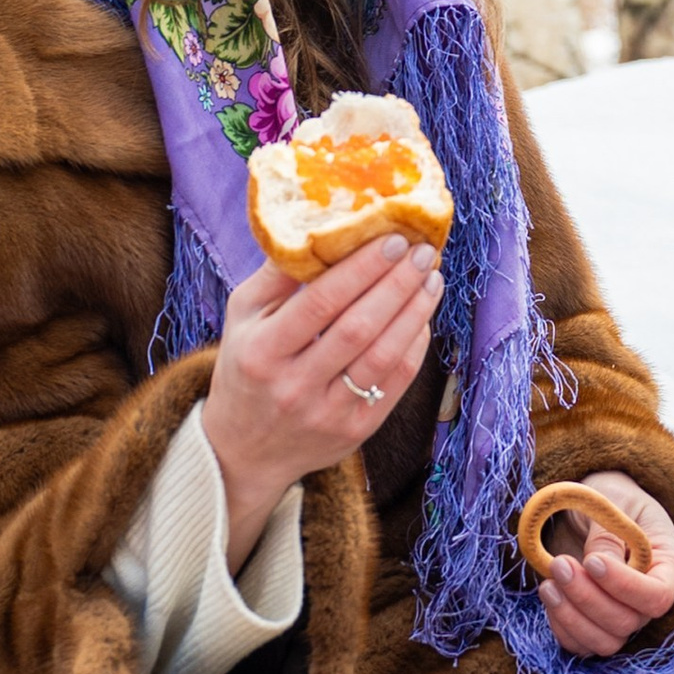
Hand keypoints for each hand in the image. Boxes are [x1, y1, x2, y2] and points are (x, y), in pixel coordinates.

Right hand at [203, 233, 441, 568]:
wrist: (243, 449)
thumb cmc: (246, 366)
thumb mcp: (242, 317)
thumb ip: (277, 274)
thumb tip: (320, 224)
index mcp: (262, 353)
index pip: (321, 304)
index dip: (361, 269)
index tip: (392, 240)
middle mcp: (294, 387)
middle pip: (358, 329)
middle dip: (397, 284)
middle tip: (423, 252)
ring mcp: (327, 413)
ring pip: (384, 357)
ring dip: (415, 313)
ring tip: (431, 279)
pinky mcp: (355, 431)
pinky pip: (395, 384)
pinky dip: (415, 346)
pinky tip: (423, 316)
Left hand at [536, 469, 673, 659]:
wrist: (592, 506)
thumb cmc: (611, 497)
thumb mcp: (614, 502)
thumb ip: (608, 535)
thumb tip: (597, 566)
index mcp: (667, 565)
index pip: (658, 595)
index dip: (625, 587)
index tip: (591, 561)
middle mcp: (647, 598)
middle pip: (628, 622)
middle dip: (589, 598)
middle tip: (560, 564)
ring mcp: (622, 614)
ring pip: (606, 641)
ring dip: (572, 617)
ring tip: (549, 584)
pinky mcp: (593, 622)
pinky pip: (581, 644)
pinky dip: (561, 627)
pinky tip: (549, 594)